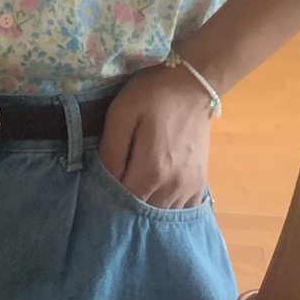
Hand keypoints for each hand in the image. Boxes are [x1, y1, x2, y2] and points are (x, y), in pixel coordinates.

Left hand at [96, 65, 212, 208]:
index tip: (98, 188)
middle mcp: (173, 186)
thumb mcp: (122, 113)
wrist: (193, 84)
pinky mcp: (200, 181)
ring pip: (163, 214)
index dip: (108, 197)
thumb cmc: (153, 95)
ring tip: (134, 195)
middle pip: (144, 212)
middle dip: (126, 207)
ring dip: (148, 209)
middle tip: (114, 192)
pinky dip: (170, 210)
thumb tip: (103, 177)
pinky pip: (185, 210)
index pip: (124, 201)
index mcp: (152, 170)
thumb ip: (111, 149)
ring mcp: (190, 186)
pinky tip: (159, 200)